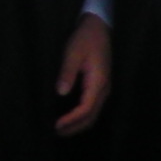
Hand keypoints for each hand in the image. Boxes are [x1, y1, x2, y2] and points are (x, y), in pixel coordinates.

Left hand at [52, 11, 112, 134]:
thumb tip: (61, 93)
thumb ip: (67, 72)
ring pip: (93, 113)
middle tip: (56, 132)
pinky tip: (70, 117)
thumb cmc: (85, 38)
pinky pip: (92, 107)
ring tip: (61, 128)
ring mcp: (103, 88)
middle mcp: (104, 88)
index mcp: (98, 81)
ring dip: (78, 123)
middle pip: (92, 116)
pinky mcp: (100, 86)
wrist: (98, 27)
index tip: (56, 125)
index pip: (86, 108)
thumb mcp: (73, 52)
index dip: (71, 120)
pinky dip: (81, 116)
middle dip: (75, 127)